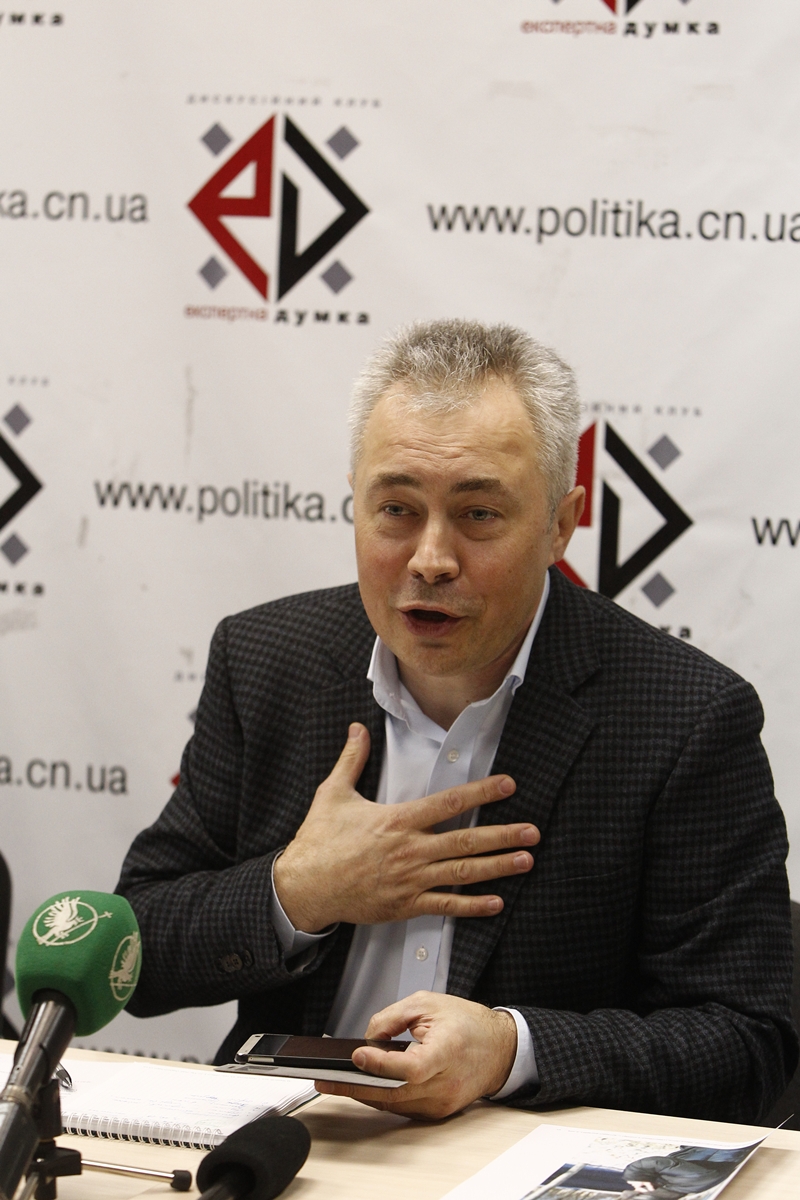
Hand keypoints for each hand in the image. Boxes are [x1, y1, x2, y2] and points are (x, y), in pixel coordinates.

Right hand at [273, 723, 538, 931]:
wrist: (304, 886)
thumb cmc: (319, 840)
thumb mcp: (333, 793)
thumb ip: (352, 760)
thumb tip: (356, 728)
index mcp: (397, 820)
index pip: (448, 802)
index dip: (481, 791)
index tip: (507, 785)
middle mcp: (409, 850)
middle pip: (465, 841)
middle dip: (502, 834)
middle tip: (532, 831)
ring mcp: (410, 880)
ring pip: (462, 873)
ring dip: (497, 867)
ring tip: (525, 861)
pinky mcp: (405, 905)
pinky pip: (445, 906)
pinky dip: (472, 905)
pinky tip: (496, 902)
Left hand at [314, 992, 517, 1118]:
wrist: (499, 1048)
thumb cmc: (467, 1023)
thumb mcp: (426, 1003)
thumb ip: (392, 1017)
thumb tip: (367, 1039)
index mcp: (447, 1051)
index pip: (410, 1067)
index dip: (381, 1064)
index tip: (358, 1055)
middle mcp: (445, 1083)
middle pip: (394, 1092)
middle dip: (355, 1087)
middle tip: (326, 1080)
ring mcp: (442, 1102)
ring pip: (394, 1104)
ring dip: (364, 1094)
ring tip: (336, 1082)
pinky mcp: (438, 1111)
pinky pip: (403, 1107)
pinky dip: (382, 1097)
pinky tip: (365, 1087)